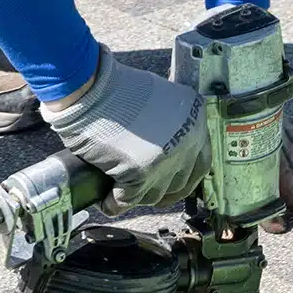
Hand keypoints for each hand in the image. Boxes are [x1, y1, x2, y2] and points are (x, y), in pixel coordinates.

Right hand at [40, 44, 211, 215]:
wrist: (91, 88)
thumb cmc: (115, 88)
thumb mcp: (158, 99)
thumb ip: (169, 124)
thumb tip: (162, 150)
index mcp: (194, 120)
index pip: (201, 162)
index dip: (183, 176)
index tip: (171, 182)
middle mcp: (186, 142)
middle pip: (180, 183)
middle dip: (160, 190)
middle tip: (144, 191)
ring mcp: (165, 161)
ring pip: (154, 195)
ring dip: (137, 197)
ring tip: (121, 193)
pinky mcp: (139, 175)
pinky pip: (127, 201)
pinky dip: (114, 204)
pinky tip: (106, 201)